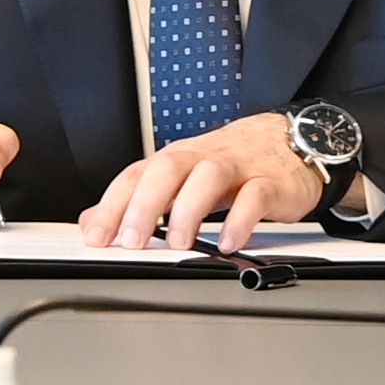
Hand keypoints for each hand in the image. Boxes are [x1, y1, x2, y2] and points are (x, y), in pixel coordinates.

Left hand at [84, 110, 327, 250]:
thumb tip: (94, 219)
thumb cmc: (232, 163)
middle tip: (131, 241)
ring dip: (188, 210)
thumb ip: (139, 198)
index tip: (96, 237)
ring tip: (179, 243)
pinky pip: (255, 197)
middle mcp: (202, 158)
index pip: (136, 175)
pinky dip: (240, 220)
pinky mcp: (270, 182)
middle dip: (145, 205)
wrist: (291, 141)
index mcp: (177, 159)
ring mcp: (237, 167)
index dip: (113, 204)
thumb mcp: (184, 178)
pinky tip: (229, 244)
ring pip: (208, 177)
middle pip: (166, 169)